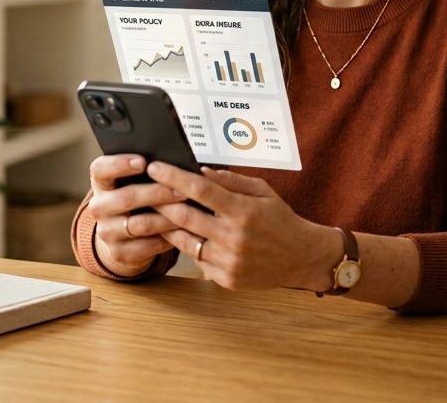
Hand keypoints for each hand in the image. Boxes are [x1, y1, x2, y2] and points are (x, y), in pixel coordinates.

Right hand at [86, 154, 185, 276]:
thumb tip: (175, 166)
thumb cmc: (138, 197)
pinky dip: (167, 239)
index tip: (143, 161)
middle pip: (126, 198)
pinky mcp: (118, 252)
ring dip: (167, 218)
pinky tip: (181, 232)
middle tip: (182, 191)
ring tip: (188, 212)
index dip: (120, 164)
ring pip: (140, 224)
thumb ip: (149, 172)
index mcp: (101, 182)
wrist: (125, 234)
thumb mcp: (136, 181)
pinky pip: (146, 246)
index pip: (101, 168)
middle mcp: (98, 207)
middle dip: (157, 193)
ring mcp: (106, 231)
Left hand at [146, 162, 338, 290]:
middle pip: (184, 216)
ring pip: (185, 241)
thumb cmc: (281, 219)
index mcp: (243, 211)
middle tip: (144, 189)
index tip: (154, 167)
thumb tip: (199, 170)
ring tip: (154, 213)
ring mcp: (228, 261)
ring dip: (166, 225)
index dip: (173, 177)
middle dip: (159, 201)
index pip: (200, 189)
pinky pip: (197, 260)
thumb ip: (231, 181)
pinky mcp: (225, 279)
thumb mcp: (263, 191)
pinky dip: (188, 246)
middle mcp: (233, 237)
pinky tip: (181, 236)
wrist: (301, 257)